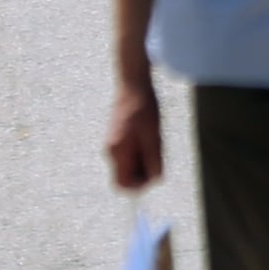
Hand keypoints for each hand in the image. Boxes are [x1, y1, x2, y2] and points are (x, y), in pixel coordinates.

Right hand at [103, 70, 165, 193]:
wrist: (133, 83)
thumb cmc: (145, 109)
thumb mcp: (154, 137)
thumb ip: (154, 161)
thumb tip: (156, 180)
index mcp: (117, 152)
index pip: (123, 184)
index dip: (139, 186)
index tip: (155, 175)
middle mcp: (111, 151)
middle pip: (125, 176)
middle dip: (143, 172)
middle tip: (158, 157)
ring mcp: (112, 143)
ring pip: (128, 164)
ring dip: (143, 161)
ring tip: (155, 142)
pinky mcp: (116, 136)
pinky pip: (128, 154)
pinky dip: (140, 152)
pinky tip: (150, 136)